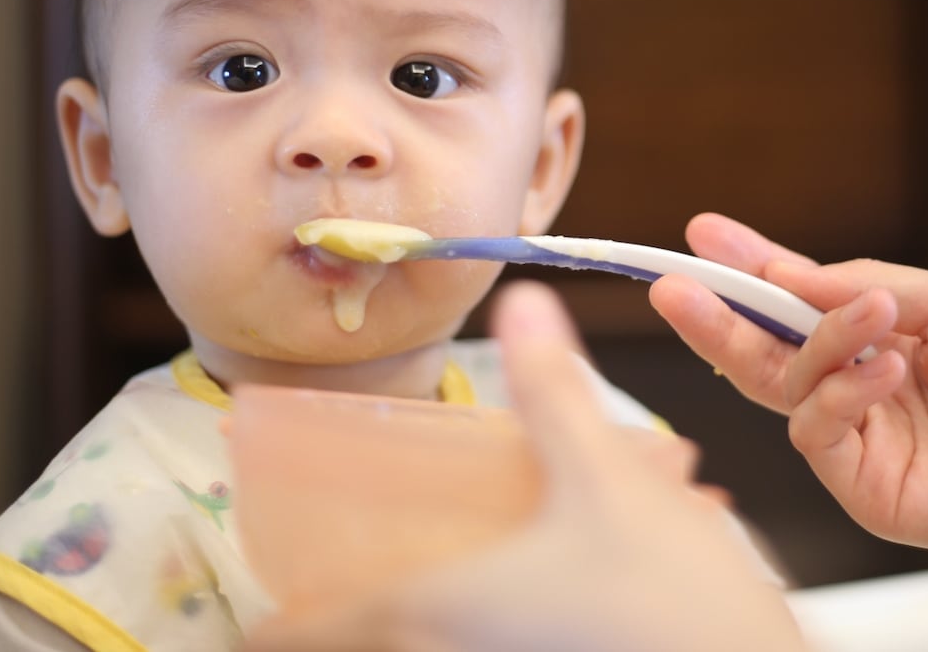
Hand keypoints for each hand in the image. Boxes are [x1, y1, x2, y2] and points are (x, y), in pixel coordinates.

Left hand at [246, 280, 806, 651]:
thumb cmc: (671, 599)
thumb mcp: (603, 476)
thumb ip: (554, 392)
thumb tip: (525, 309)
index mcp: (448, 606)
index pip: (326, 630)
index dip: (282, 625)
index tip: (257, 621)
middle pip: (381, 644)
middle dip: (359, 615)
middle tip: (349, 583)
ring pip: (444, 644)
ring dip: (430, 617)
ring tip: (455, 572)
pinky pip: (502, 644)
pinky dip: (493, 622)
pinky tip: (542, 583)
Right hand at [649, 213, 927, 569]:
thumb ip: (859, 290)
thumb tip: (783, 272)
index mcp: (879, 341)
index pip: (794, 307)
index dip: (747, 272)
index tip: (701, 236)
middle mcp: (859, 392)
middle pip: (764, 356)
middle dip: (717, 317)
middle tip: (674, 285)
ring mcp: (860, 443)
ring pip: (787, 389)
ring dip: (818, 344)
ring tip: (873, 319)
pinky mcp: (867, 490)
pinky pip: (815, 434)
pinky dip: (838, 394)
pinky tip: (886, 372)